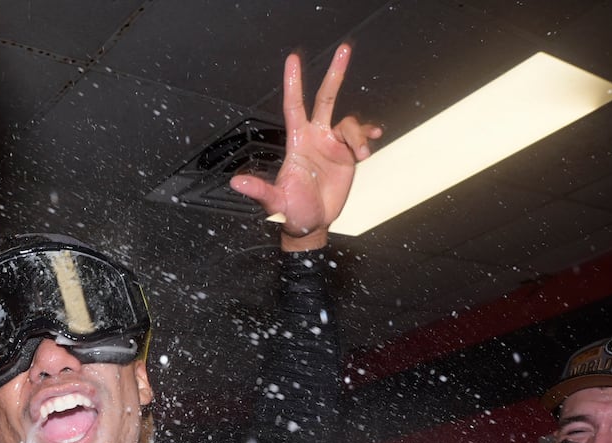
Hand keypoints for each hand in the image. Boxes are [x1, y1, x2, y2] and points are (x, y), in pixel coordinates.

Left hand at [230, 44, 381, 249]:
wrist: (312, 223)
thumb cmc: (292, 211)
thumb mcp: (275, 201)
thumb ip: (259, 190)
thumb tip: (237, 183)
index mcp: (297, 142)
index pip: (294, 105)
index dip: (294, 82)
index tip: (293, 59)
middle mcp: (316, 137)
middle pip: (326, 98)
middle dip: (335, 73)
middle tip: (344, 49)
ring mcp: (332, 145)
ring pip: (349, 123)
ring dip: (358, 135)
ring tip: (361, 154)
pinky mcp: (347, 156)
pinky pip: (361, 137)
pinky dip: (368, 135)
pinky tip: (374, 137)